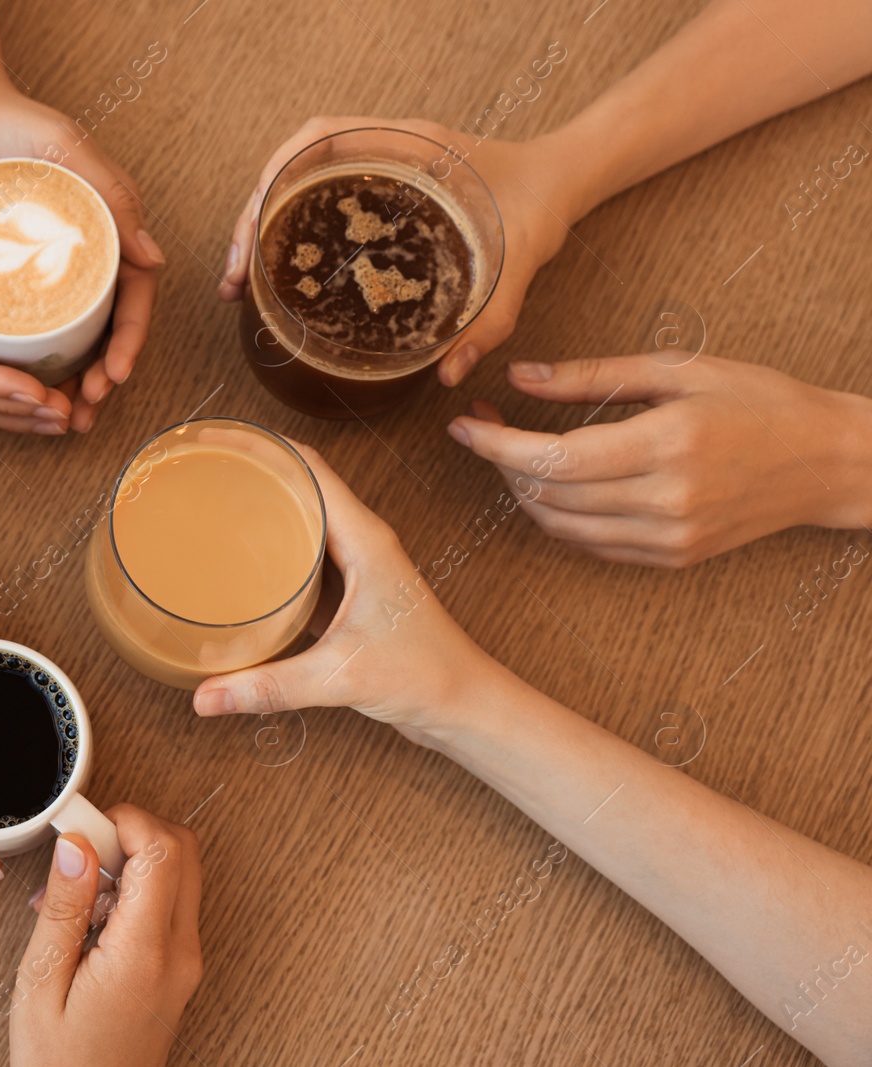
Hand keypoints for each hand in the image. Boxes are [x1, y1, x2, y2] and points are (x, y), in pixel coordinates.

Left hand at [0, 91, 162, 433]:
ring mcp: (51, 268)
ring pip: (71, 337)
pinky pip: (32, 327)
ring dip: (70, 381)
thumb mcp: (68, 152)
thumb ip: (112, 197)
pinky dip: (33, 362)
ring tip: (61, 416)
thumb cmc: (16, 123)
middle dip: (102, 376)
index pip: (132, 297)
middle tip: (85, 412)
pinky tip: (23, 389)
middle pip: (106, 328)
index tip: (115, 377)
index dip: (128, 342)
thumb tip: (152, 259)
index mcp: (111, 230)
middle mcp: (87, 255)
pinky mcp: (16, 275)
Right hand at [9, 807, 200, 1066]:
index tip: (77, 823)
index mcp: (146, 954)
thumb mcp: (41, 983)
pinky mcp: (178, 969)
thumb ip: (65, 907)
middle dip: (131, 831)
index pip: (162, 850)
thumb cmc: (60, 1066)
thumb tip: (78, 843)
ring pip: (180, 872)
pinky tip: (89, 916)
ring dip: (132, 859)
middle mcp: (179, 954)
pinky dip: (136, 888)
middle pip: (182, 849)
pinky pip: (170, 903)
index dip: (121, 820)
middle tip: (78, 851)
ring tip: (75, 893)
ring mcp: (185, 962)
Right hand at [192, 443, 498, 742]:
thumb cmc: (424, 674)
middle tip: (202, 468)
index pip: (309, 467)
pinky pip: (307, 551)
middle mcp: (361, 541)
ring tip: (213, 502)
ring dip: (264, 504)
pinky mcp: (352, 591)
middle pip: (302, 482)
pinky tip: (240, 559)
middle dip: (254, 468)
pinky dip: (274, 544)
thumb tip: (204, 697)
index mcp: (364, 539)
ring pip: (305, 516)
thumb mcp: (339, 676)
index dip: (261, 445)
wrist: (463, 702)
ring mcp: (357, 565)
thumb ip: (269, 687)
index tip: (216, 438)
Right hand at [217, 116, 580, 385]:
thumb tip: (448, 372)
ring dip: (259, 226)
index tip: (251, 230)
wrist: (564, 180)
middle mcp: (384, 148)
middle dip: (249, 218)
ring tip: (240, 280)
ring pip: (295, 184)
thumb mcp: (521, 261)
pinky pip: (317, 200)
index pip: (319, 138)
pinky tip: (278, 273)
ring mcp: (376, 167)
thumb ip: (492, 317)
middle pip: (290, 166)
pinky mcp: (377, 190)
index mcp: (408, 144)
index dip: (273, 178)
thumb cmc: (541, 206)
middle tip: (233, 278)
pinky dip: (288, 231)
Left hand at [448, 355, 871, 566]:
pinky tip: (551, 482)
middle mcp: (666, 500)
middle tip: (482, 426)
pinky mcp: (670, 559)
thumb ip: (592, 375)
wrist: (827, 462)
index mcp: (668, 444)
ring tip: (510, 452)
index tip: (462, 423)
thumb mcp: (678, 370)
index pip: (553, 456)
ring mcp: (668, 538)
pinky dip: (557, 516)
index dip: (495, 443)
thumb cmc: (757, 401)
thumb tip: (519, 377)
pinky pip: (589, 544)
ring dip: (521, 491)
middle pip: (547, 493)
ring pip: (560, 526)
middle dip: (499, 461)